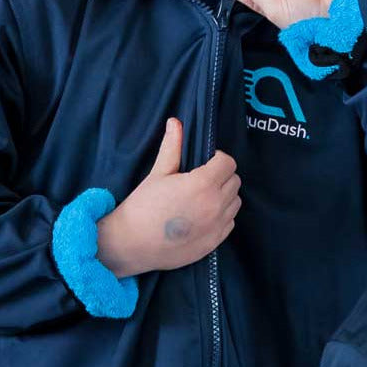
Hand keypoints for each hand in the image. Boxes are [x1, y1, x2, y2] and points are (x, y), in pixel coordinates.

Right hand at [96, 118, 240, 276]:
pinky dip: (222, 215)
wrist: (131, 244)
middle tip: (203, 179)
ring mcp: (217, 226)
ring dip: (224, 195)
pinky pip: (230, 222)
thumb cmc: (142, 206)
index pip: (228, 163)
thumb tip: (175, 123)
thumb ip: (172, 147)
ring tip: (203, 197)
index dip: (218, 159)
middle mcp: (215, 205)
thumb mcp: (158, 173)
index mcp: (202, 184)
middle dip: (222, 176)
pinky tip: (203, 215)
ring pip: (235, 202)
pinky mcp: (215, 242)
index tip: (206, 162)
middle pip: (234, 181)